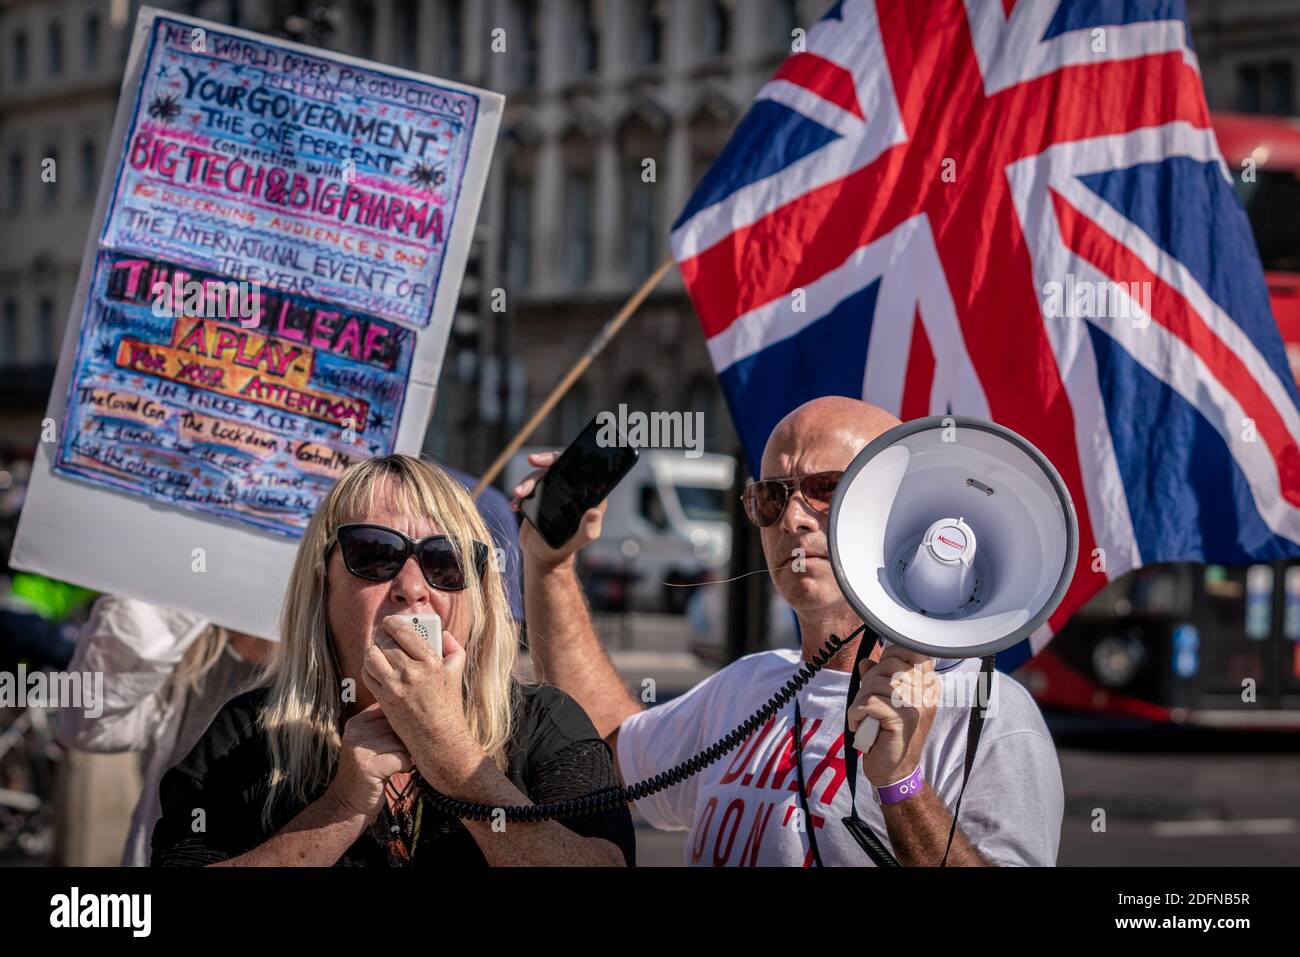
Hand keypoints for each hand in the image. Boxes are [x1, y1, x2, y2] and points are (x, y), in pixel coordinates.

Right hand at [327, 704, 413, 819]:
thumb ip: (387, 726)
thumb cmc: (371, 770)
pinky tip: (397, 771)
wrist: (349, 803)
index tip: (408, 735)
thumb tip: (423, 708)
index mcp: (358, 721)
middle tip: (404, 752)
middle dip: (407, 739)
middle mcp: (356, 731)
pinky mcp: (367, 766)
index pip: (391, 708)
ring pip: (400, 742)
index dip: (406, 721)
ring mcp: (359, 748)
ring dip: (406, 754)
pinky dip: (405, 766)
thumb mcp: (372, 743)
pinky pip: (401, 759)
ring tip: (397, 763)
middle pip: (397, 724)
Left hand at [362, 616, 484, 791]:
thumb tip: (443, 632)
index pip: (403, 631)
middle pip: (384, 642)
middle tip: (383, 635)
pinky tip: (376, 667)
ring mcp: (395, 687)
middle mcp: (411, 672)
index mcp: (430, 661)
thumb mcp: (456, 671)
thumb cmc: (449, 703)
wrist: (438, 736)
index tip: (390, 621)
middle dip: (382, 635)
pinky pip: (367, 674)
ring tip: (378, 650)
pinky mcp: (384, 699)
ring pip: (371, 656)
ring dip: (372, 650)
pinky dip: (369, 667)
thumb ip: (453, 646)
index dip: (392, 622)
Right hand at [510, 450, 606, 568]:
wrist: (542, 556)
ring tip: (517, 495)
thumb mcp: (579, 540)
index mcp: (585, 495)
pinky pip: (528, 488)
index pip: (580, 469)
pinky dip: (519, 494)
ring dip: (527, 482)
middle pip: (558, 466)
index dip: (569, 458)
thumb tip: (595, 512)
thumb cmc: (565, 548)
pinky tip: (514, 505)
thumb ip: (589, 528)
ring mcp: (553, 492)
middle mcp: (570, 490)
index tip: (556, 458)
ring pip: (540, 476)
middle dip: (545, 460)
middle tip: (533, 460)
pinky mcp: (538, 497)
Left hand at [847, 647, 939, 786]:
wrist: (895, 771)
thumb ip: (878, 679)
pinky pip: (868, 702)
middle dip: (869, 680)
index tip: (880, 674)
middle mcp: (927, 692)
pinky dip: (856, 712)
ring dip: (860, 699)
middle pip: (889, 663)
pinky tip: (858, 724)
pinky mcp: (904, 719)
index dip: (889, 656)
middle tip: (867, 702)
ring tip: (863, 716)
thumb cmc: (889, 735)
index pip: (910, 650)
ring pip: (876, 682)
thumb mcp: (885, 702)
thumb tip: (866, 661)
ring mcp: (918, 705)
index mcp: (928, 685)